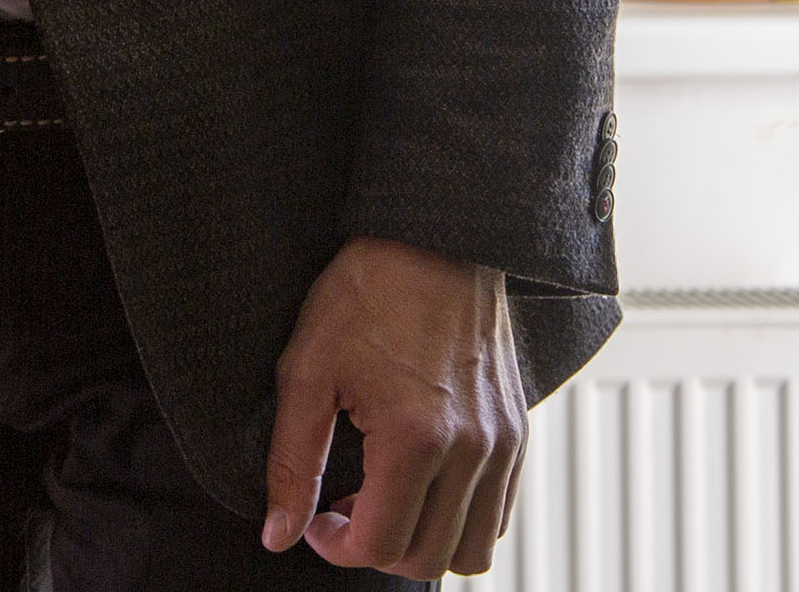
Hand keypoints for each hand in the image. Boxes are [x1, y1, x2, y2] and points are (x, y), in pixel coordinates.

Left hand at [262, 237, 522, 576]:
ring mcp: (503, 443)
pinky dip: (460, 516)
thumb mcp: (307, 370)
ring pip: (473, 549)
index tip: (317, 518)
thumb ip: (291, 462)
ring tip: (386, 495)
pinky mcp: (519, 432)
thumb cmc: (366, 293)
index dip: (336, 545)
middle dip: (376, 547)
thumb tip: (278, 533)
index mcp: (415, 437)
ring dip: (424, 540)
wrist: (433, 238)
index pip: (380, 544)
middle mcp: (472, 449)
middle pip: (428, 559)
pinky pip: (499, 512)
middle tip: (345, 504)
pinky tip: (421, 477)